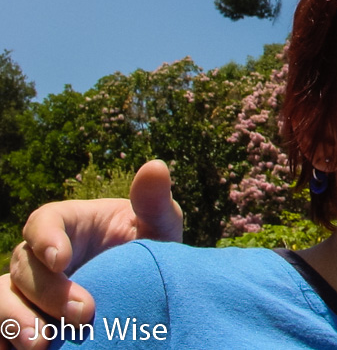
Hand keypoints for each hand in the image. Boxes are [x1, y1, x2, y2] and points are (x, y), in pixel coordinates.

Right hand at [0, 160, 181, 349]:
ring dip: (14, 322)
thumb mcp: (158, 225)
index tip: (61, 259)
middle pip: (22, 268)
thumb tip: (156, 166)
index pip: (42, 221)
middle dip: (47, 293)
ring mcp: (27, 290)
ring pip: (1, 299)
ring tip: (40, 347)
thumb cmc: (149, 247)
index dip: (45, 239)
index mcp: (67, 223)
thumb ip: (154, 201)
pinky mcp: (26, 319)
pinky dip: (3, 342)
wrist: (146, 290)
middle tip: (82, 315)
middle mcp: (39, 256)